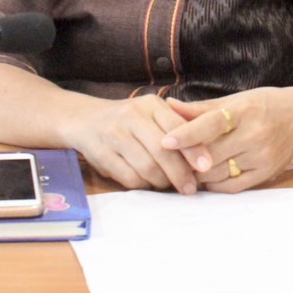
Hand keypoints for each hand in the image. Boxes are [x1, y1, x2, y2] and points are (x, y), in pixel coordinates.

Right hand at [61, 94, 201, 193]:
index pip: (177, 128)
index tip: (206, 166)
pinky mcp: (101, 155)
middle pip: (162, 151)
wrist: (85, 120)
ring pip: (146, 167)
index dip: (193, 149)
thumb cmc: (130, 120)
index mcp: (150, 104)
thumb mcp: (152, 113)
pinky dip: (143, 185)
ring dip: (161, 181)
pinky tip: (148, 183)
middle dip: (179, 173)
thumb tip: (206, 155)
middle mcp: (131, 117)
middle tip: (190, 188)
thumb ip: (177, 127)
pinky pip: (129, 178)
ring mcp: (114, 135)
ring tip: (168, 184)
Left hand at [160, 86, 292, 192]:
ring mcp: (261, 157)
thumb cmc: (265, 105)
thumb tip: (169, 107)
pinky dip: (213, 184)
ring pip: (217, 173)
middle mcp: (254, 135)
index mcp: (244, 111)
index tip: (166, 141)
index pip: (212, 123)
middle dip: (186, 159)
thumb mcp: (237, 100)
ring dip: (196, 174)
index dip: (188, 133)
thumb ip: (202, 107)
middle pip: (210, 154)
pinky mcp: (265, 174)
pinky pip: (231, 187)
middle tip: (168, 159)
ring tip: (184, 168)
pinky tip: (205, 176)